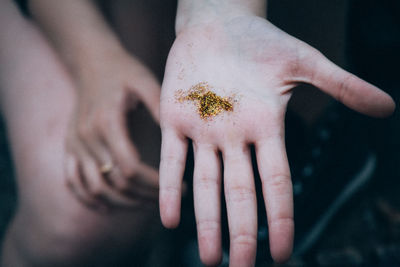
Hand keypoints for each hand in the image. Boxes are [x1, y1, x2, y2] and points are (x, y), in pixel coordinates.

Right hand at [65, 49, 160, 209]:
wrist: (92, 61)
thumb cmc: (124, 71)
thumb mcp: (145, 82)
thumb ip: (161, 108)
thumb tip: (184, 135)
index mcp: (107, 121)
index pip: (129, 167)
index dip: (154, 183)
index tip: (176, 186)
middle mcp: (87, 136)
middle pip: (114, 182)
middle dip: (144, 196)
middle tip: (166, 199)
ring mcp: (75, 143)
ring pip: (95, 188)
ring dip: (122, 203)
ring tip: (146, 204)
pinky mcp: (69, 146)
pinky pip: (73, 181)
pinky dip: (89, 199)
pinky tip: (108, 207)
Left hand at [159, 15, 393, 264]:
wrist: (217, 24)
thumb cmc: (261, 42)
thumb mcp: (303, 62)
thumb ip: (341, 85)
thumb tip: (387, 107)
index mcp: (266, 128)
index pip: (276, 183)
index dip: (281, 217)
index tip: (282, 253)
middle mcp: (235, 138)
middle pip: (240, 193)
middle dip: (241, 231)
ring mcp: (203, 131)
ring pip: (205, 184)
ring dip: (206, 221)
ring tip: (208, 258)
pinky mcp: (174, 118)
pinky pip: (172, 159)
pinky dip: (170, 188)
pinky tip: (170, 219)